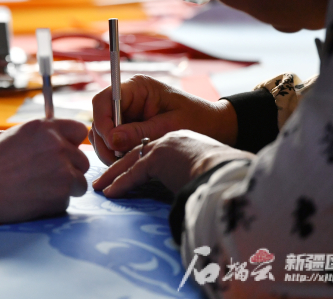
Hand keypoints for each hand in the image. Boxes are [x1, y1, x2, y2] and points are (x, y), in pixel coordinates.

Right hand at [0, 118, 88, 222]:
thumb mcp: (17, 135)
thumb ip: (44, 135)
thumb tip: (64, 141)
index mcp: (46, 128)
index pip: (78, 130)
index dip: (72, 143)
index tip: (63, 153)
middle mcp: (58, 145)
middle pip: (82, 160)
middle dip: (70, 170)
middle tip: (47, 177)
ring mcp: (62, 170)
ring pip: (79, 182)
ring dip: (65, 188)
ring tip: (40, 189)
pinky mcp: (61, 194)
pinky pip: (67, 200)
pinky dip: (54, 203)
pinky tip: (34, 200)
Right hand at [89, 75, 237, 165]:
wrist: (214, 126)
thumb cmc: (197, 119)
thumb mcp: (169, 126)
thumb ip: (139, 132)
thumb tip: (112, 140)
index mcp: (137, 87)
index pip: (104, 100)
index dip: (102, 122)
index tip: (111, 143)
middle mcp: (127, 98)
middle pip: (100, 118)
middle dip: (104, 141)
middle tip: (116, 160)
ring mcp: (127, 113)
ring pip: (103, 132)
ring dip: (108, 149)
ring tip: (125, 162)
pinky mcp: (129, 128)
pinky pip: (113, 141)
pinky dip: (116, 153)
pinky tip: (129, 161)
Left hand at [92, 130, 253, 195]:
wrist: (231, 169)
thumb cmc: (225, 172)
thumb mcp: (204, 167)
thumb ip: (188, 172)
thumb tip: (186, 189)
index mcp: (181, 140)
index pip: (153, 149)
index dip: (138, 159)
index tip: (127, 168)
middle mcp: (170, 139)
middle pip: (136, 152)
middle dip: (117, 166)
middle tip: (104, 179)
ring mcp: (163, 147)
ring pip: (130, 161)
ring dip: (113, 176)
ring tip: (101, 187)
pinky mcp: (158, 159)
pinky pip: (134, 174)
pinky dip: (121, 184)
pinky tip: (110, 194)